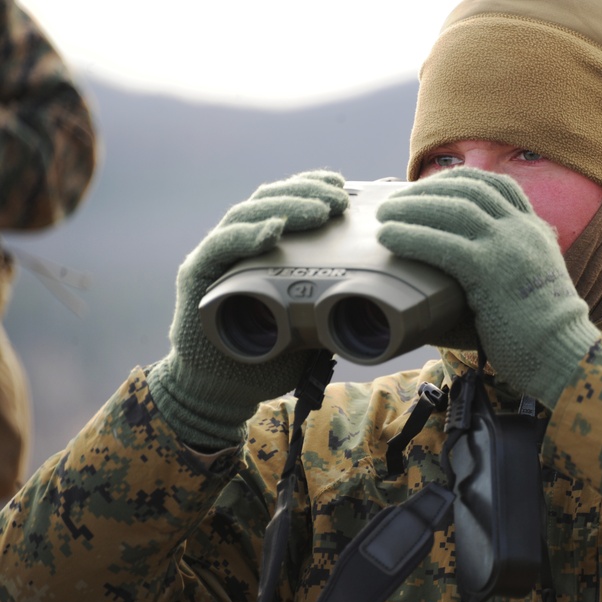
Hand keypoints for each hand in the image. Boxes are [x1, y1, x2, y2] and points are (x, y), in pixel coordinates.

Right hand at [147, 171, 348, 449]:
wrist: (226, 392)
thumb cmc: (273, 354)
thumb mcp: (314, 317)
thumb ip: (333, 291)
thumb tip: (380, 274)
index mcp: (264, 247)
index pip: (287, 203)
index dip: (313, 188)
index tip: (345, 185)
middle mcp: (237, 245)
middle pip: (270, 201)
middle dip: (307, 193)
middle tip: (341, 197)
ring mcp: (216, 259)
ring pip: (247, 216)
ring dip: (286, 207)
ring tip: (321, 209)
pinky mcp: (197, 279)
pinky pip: (220, 248)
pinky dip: (246, 235)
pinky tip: (272, 230)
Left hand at [375, 168, 600, 407]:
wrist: (565, 355)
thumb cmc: (541, 336)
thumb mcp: (531, 288)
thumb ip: (504, 272)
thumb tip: (458, 278)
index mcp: (535, 231)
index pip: (497, 186)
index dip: (459, 181)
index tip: (432, 187)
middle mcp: (522, 230)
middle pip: (469, 190)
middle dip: (427, 190)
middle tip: (396, 201)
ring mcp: (508, 247)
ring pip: (452, 210)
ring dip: (412, 209)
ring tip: (384, 216)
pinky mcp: (490, 270)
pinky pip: (442, 244)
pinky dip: (411, 236)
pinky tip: (389, 237)